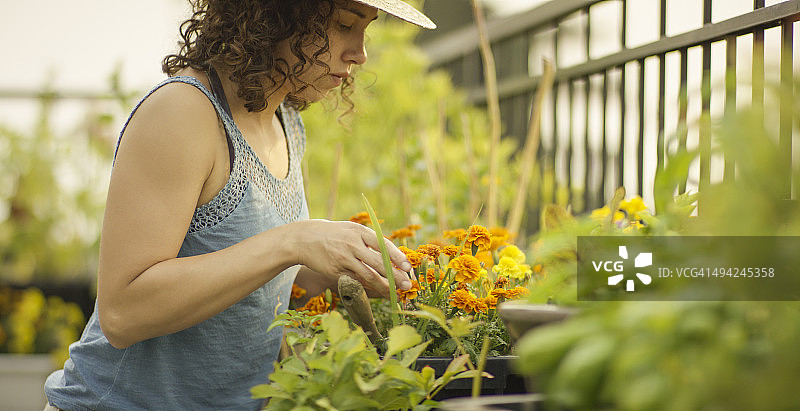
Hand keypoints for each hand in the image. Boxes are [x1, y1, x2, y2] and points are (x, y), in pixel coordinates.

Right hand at [294, 219, 412, 297]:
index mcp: (359, 231)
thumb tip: (394, 256)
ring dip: (384, 286)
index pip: (382, 244)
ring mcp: (343, 258)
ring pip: (368, 275)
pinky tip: (379, 292)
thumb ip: (370, 241)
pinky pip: (356, 281)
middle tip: (407, 285)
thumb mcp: (351, 230)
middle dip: (395, 275)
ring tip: (396, 293)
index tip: (408, 267)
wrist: (304, 238)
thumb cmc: (334, 234)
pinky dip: (369, 288)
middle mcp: (352, 244)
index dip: (396, 257)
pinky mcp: (336, 271)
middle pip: (378, 262)